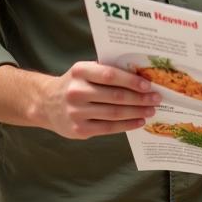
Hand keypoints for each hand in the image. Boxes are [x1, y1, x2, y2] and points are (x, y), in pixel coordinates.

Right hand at [32, 61, 161, 139]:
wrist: (46, 103)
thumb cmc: (75, 84)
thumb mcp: (85, 71)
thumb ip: (106, 71)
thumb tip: (140, 74)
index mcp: (80, 71)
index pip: (110, 75)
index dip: (131, 81)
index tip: (148, 85)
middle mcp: (76, 91)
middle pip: (115, 96)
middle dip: (140, 98)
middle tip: (156, 98)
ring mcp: (76, 112)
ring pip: (114, 113)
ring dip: (137, 112)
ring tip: (151, 110)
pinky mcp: (78, 130)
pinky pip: (108, 128)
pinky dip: (127, 125)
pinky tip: (139, 121)